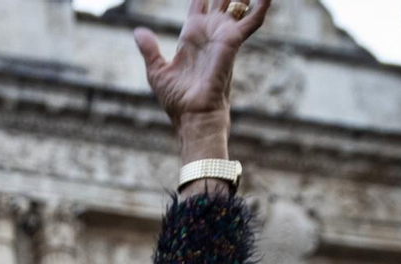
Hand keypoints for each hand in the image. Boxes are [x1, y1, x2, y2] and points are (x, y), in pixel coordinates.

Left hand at [133, 0, 271, 141]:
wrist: (192, 115)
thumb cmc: (176, 100)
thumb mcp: (157, 71)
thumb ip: (149, 49)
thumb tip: (138, 31)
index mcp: (191, 36)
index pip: (199, 4)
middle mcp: (209, 32)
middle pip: (221, 0)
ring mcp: (222, 35)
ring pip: (238, 5)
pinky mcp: (232, 42)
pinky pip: (252, 21)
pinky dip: (261, 7)